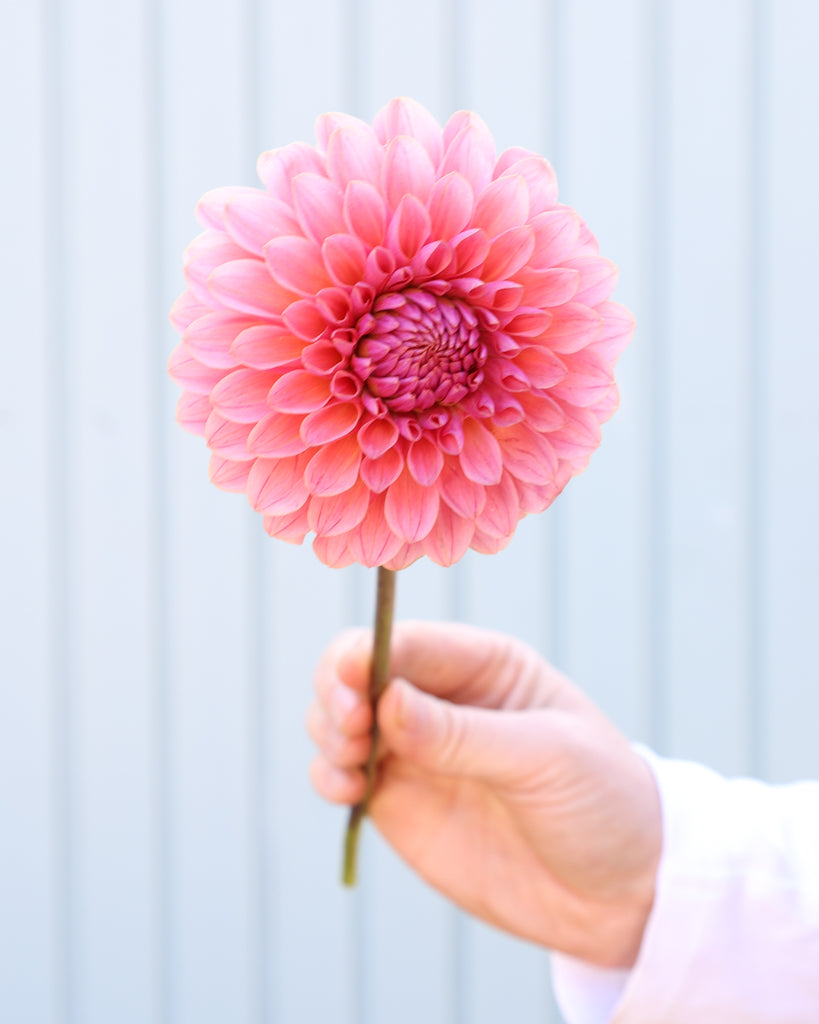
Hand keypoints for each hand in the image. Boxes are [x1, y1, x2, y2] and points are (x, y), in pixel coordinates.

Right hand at [308, 621, 661, 967]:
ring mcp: (415, 752)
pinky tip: (345, 790)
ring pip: (338, 720)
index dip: (367, 653)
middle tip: (350, 729)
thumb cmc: (601, 801)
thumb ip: (464, 734)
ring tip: (350, 763)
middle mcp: (439, 700)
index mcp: (483, 666)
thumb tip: (386, 703)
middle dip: (338, 691)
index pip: (407, 642)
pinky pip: (342, 776)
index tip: (353, 684)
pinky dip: (328, 776)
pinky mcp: (400, 803)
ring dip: (326, 732)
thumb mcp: (546, 758)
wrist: (622, 894)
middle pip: (356, 671)